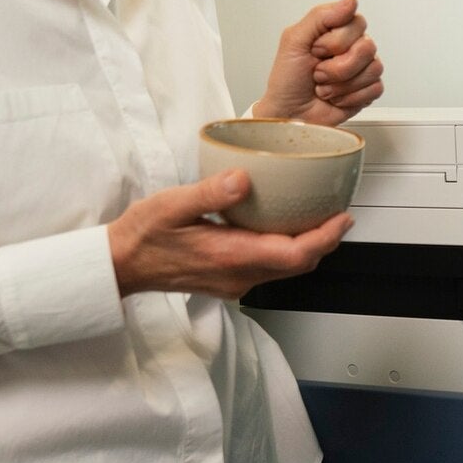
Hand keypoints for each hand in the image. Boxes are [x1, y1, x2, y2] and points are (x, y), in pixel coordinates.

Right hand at [108, 171, 351, 299]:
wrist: (120, 265)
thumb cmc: (142, 235)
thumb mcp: (170, 205)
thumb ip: (208, 193)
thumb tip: (243, 179)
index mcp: (230, 256)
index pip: (294, 254)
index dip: (324, 238)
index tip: (343, 217)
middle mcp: (238, 275)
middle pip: (298, 264)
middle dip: (325, 242)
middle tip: (340, 215)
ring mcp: (234, 282)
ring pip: (286, 269)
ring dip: (308, 248)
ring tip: (321, 221)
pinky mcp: (228, 280)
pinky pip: (269, 269)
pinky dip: (287, 251)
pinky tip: (285, 230)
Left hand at [255, 0, 384, 124]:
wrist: (290, 113)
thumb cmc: (287, 80)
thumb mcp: (294, 41)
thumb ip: (321, 16)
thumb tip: (351, 0)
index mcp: (335, 30)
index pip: (356, 22)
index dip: (336, 40)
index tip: (315, 50)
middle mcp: (352, 46)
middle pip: (367, 47)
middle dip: (338, 66)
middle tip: (318, 73)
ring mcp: (362, 68)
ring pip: (374, 68)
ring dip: (342, 84)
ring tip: (324, 87)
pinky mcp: (368, 90)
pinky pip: (375, 88)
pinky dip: (350, 97)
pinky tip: (336, 97)